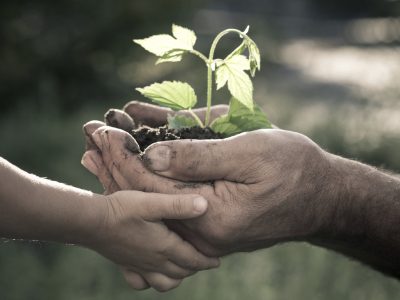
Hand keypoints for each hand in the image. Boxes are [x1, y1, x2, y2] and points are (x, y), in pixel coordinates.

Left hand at [86, 126, 333, 255]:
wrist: (322, 196)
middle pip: (147, 196)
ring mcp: (205, 227)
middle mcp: (201, 229)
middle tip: (89, 138)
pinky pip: (173, 197)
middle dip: (117, 164)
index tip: (101, 132)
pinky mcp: (210, 219)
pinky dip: (153, 177)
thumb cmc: (294, 170)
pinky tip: (135, 160)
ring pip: (156, 198)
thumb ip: (199, 158)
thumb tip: (152, 156)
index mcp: (210, 217)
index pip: (152, 187)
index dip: (124, 156)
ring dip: (129, 170)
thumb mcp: (249, 154)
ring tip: (99, 150)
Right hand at [86, 190, 218, 291]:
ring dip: (176, 277)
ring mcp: (139, 266)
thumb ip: (179, 205)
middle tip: (203, 260)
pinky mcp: (125, 265)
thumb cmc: (122, 209)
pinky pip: (141, 283)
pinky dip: (150, 281)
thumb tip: (204, 205)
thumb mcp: (152, 202)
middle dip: (195, 268)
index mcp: (164, 246)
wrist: (91, 221)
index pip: (192, 259)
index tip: (217, 261)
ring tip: (182, 267)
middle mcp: (153, 260)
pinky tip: (152, 271)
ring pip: (164, 282)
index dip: (207, 260)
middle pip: (181, 271)